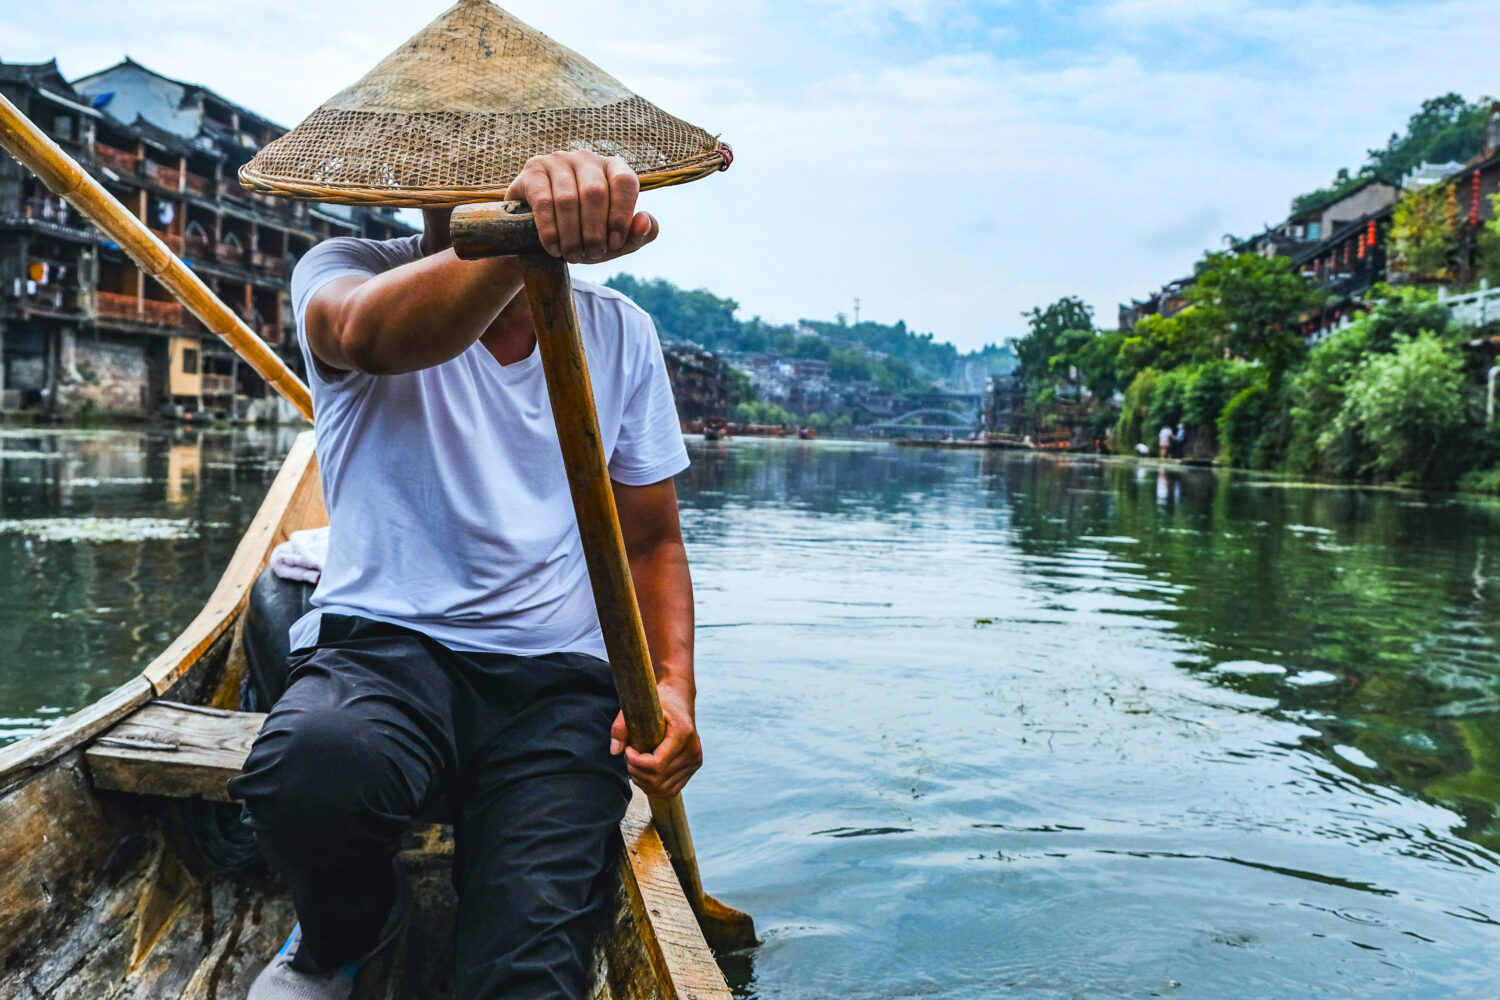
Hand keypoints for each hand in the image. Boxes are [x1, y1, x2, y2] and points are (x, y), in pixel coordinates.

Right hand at [505, 151, 658, 263]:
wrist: (542, 234)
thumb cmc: (587, 233)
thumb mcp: (618, 240)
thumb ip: (640, 234)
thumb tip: (644, 221)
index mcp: (614, 167)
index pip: (625, 181)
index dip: (621, 216)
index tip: (614, 244)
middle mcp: (586, 158)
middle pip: (595, 192)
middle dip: (594, 232)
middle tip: (592, 255)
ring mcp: (557, 160)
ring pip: (568, 199)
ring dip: (572, 235)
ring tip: (573, 255)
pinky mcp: (532, 171)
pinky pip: (544, 202)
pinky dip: (551, 231)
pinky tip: (554, 248)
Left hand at [609, 681, 701, 796]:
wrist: (680, 698)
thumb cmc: (659, 701)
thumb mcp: (638, 706)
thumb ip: (622, 726)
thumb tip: (615, 751)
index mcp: (683, 733)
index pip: (657, 764)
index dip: (636, 763)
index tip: (627, 750)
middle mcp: (693, 750)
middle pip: (658, 779)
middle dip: (637, 772)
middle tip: (628, 756)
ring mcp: (695, 760)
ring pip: (664, 788)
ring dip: (644, 781)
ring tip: (635, 764)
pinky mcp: (694, 767)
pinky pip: (671, 789)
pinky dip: (654, 786)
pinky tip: (645, 772)